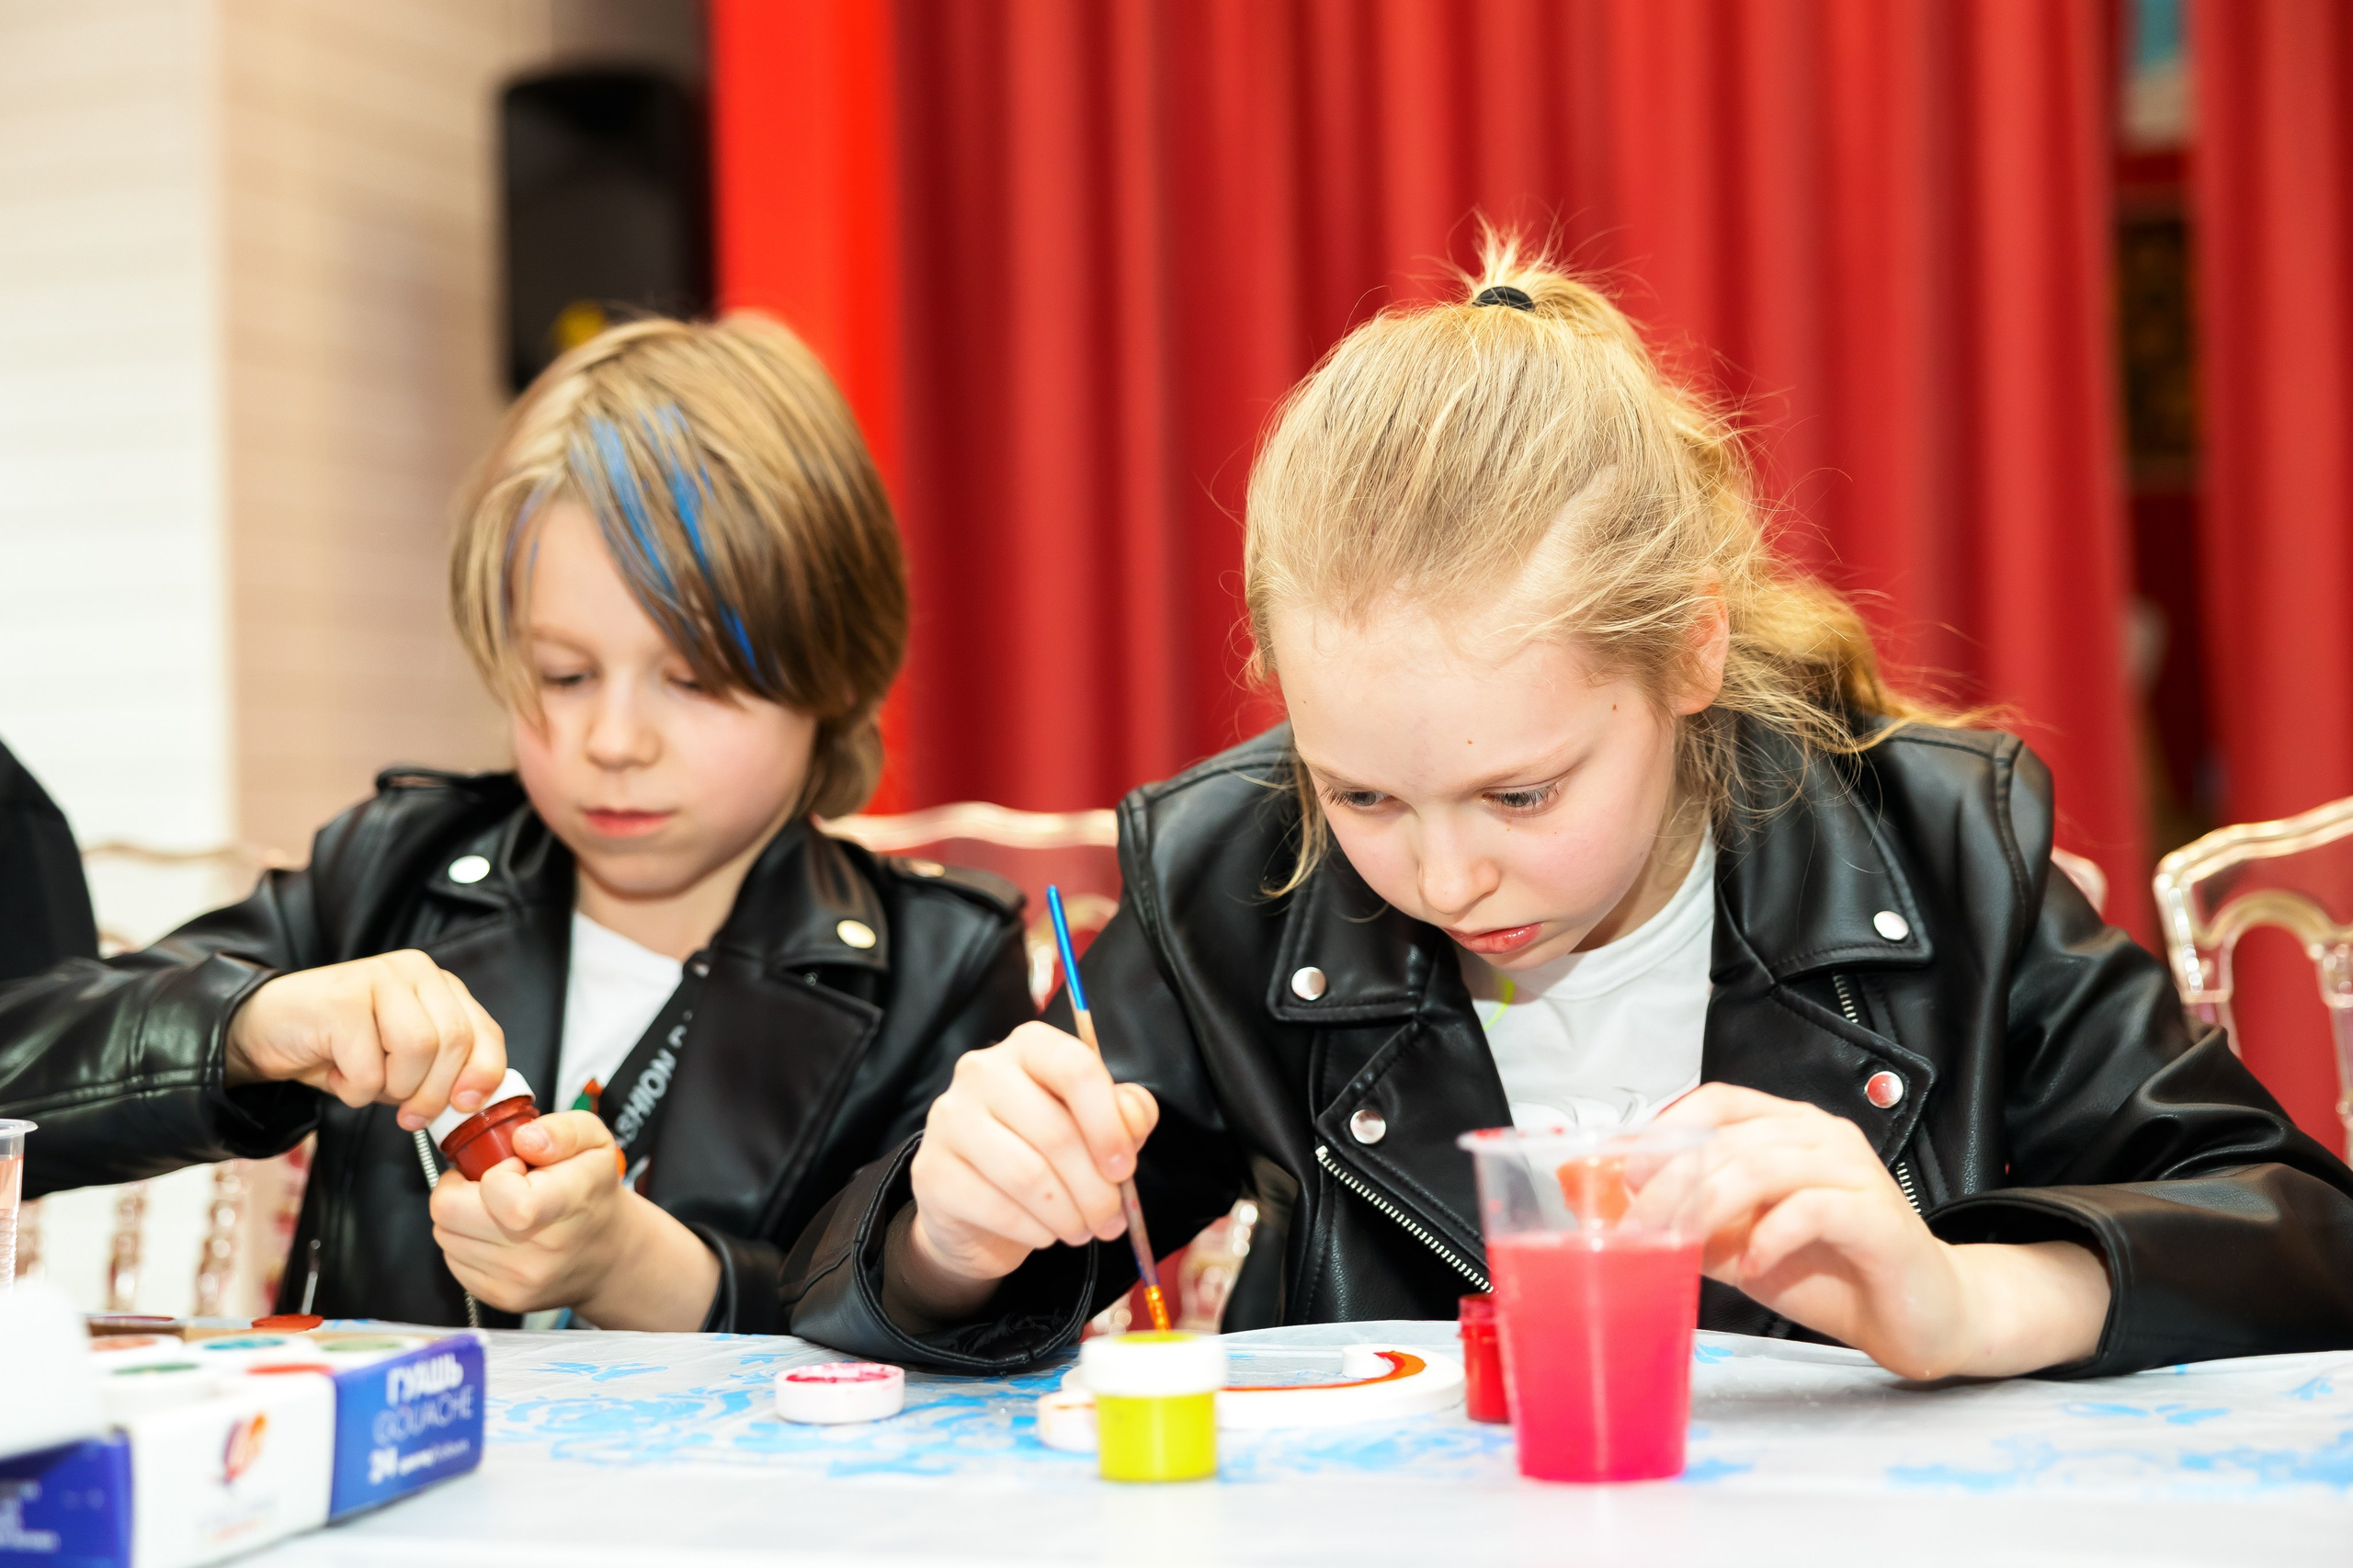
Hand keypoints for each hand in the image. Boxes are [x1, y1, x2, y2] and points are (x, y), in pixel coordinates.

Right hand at [225, 951, 505, 1130]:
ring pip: (418, 1050)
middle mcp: (415, 972)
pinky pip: (369, 1067)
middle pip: (453, 1041)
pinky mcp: (343, 999)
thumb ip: (440, 1071)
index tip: (465, 1106)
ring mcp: (379, 978)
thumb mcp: (402, 1062)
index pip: (484, 1031)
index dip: (483, 1074)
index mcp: (439, 985)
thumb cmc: (340, 1049)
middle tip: (410, 1116)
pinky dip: (354, 1089)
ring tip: (364, 1082)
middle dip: (434, 1093)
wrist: (264, 1032)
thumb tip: (471, 1103)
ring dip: (392, 1088)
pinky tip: (335, 1073)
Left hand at [427, 1110, 718, 1328]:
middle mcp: (539, 1253)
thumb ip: (562, 1130)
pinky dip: (465, 1240)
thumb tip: (523, 1139)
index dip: (493, 1172)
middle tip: (490, 1183)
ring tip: (495, 1208)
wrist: (609, 1254)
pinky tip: (495, 1232)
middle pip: (448, 1213)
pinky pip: (452, 1259)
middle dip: (459, 1189)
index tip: (513, 1169)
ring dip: (461, 1215)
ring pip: (444, 1235)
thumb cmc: (595, 1192)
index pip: (496, 1192)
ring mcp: (517, 1281)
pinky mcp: (500, 1297)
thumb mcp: (595, 1141)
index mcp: (565, 1206)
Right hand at [892, 1022, 1158, 1325]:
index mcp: (1028, 1047)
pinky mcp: (931, 1171)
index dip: (1109, 1123)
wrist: (976, 1207)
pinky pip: (998, 1209)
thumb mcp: (1095, 1126)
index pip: (1075, 1067)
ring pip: (1029, 1176)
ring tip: (1083, 1230)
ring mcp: (949, 1120)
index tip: (1125, 1168)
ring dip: (1069, 1215)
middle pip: (1056, 1131)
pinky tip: (1046, 1233)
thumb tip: (1132, 1119)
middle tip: (1112, 1220)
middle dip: (1096, 1189)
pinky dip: (1036, 1231)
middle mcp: (981, 1072)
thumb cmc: (1045, 1152)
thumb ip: (1126, 1113)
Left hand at [1642, 1084, 2110, 1379]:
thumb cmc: (1831, 1273)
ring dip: (1708, 1207)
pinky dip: (1769, 1236)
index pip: (1719, 1102)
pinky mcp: (1875, 1213)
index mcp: (1788, 1130)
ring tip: (1681, 1246)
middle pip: (1728, 1138)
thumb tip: (1627, 1217)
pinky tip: (1753, 1267)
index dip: (1666, 1129)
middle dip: (1671, 1184)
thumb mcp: (1743, 1247)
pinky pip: (1809, 1207)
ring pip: (1761, 1165)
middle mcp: (1820, 1137)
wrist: (1918, 1318)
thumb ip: (1695, 1227)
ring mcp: (1852, 1170)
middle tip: (1638, 1228)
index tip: (1626, 1173)